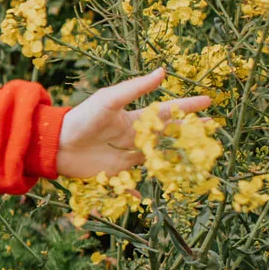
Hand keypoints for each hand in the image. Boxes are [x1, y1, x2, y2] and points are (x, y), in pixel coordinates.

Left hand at [56, 68, 211, 178]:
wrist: (55, 144)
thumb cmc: (82, 118)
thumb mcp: (109, 100)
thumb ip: (135, 88)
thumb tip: (163, 71)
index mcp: (132, 118)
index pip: (167, 111)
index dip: (187, 106)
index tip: (209, 101)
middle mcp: (131, 136)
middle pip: (166, 134)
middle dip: (188, 131)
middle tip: (212, 127)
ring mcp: (124, 155)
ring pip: (155, 157)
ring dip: (174, 158)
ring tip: (196, 158)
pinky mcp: (114, 173)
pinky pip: (131, 182)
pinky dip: (137, 191)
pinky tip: (145, 198)